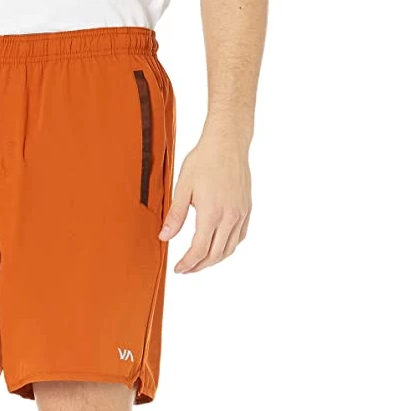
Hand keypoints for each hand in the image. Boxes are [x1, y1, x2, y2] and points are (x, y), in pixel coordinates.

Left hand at [159, 134, 251, 272]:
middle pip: (215, 254)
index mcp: (212, 213)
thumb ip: (175, 216)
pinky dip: (228, 247)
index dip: (188, 263)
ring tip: (199, 262)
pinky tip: (217, 247)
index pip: (199, 250)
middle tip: (186, 269)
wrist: (228, 142)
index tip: (178, 269)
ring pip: (229, 249)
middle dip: (199, 266)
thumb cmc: (204, 160)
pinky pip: (239, 237)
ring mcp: (241, 213)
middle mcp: (230, 216)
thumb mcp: (182, 187)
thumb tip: (164, 237)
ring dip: (214, 260)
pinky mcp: (247, 208)